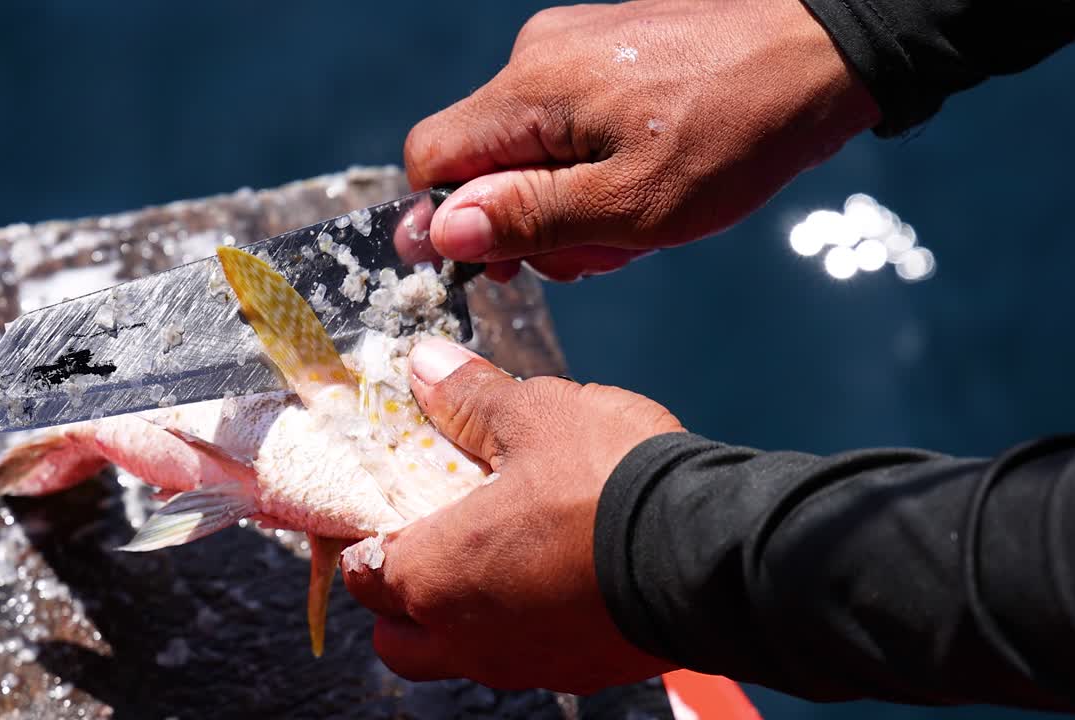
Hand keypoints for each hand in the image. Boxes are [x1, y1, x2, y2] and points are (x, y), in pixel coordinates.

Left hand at [341, 338, 684, 693]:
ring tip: (498, 559)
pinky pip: (527, 659)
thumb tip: (424, 364)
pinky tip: (556, 578)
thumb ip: (470, 396)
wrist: (710, 554)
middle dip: (400, 599)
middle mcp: (467, 636)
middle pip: (398, 637)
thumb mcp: (535, 415)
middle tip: (433, 543)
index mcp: (436, 574)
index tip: (388, 508)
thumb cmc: (607, 482)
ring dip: (459, 618)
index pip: (364, 573)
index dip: (367, 538)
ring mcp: (524, 664)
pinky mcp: (581, 674)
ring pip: (458, 656)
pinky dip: (522, 628)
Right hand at [407, 0, 879, 281]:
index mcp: (530, 91)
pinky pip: (568, 121)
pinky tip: (650, 178)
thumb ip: (528, 218)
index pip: (431, 160)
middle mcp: (537, 56)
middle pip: (482, 160)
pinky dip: (594, 164)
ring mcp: (573, 46)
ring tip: (641, 217)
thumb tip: (440, 232)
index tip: (500, 264)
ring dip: (569, 199)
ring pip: (529, 147)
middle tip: (600, 250)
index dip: (449, 221)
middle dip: (529, 220)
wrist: (821, 54)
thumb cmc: (736, 133)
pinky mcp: (607, 49)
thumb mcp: (631, 204)